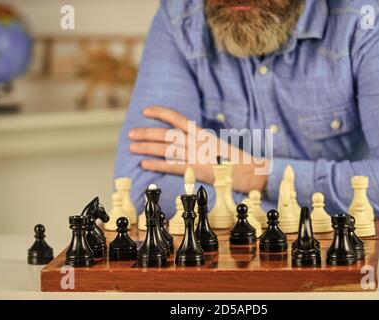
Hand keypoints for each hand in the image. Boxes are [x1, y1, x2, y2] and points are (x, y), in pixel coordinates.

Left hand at [128, 106, 268, 192]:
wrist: (247, 171)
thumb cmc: (232, 159)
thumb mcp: (215, 144)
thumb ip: (198, 142)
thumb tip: (181, 142)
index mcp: (201, 133)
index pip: (177, 118)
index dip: (160, 113)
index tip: (146, 111)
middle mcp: (196, 142)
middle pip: (166, 135)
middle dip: (146, 133)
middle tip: (131, 133)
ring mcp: (195, 156)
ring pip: (165, 150)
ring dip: (146, 148)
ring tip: (132, 147)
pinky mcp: (194, 171)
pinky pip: (171, 167)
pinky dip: (156, 165)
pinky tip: (144, 164)